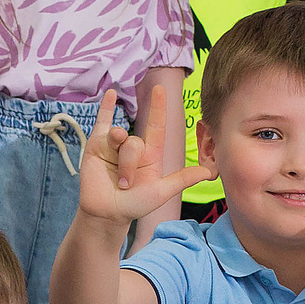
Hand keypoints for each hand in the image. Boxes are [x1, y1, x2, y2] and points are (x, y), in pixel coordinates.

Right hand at [76, 83, 211, 225]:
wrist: (106, 214)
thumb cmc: (134, 205)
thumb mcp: (160, 192)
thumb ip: (182, 179)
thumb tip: (209, 172)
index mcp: (151, 154)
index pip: (156, 125)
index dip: (158, 107)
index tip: (161, 89)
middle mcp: (133, 147)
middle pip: (135, 141)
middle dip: (130, 163)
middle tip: (126, 184)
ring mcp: (114, 144)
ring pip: (118, 136)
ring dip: (119, 159)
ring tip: (116, 180)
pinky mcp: (96, 146)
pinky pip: (102, 122)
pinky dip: (106, 107)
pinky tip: (111, 94)